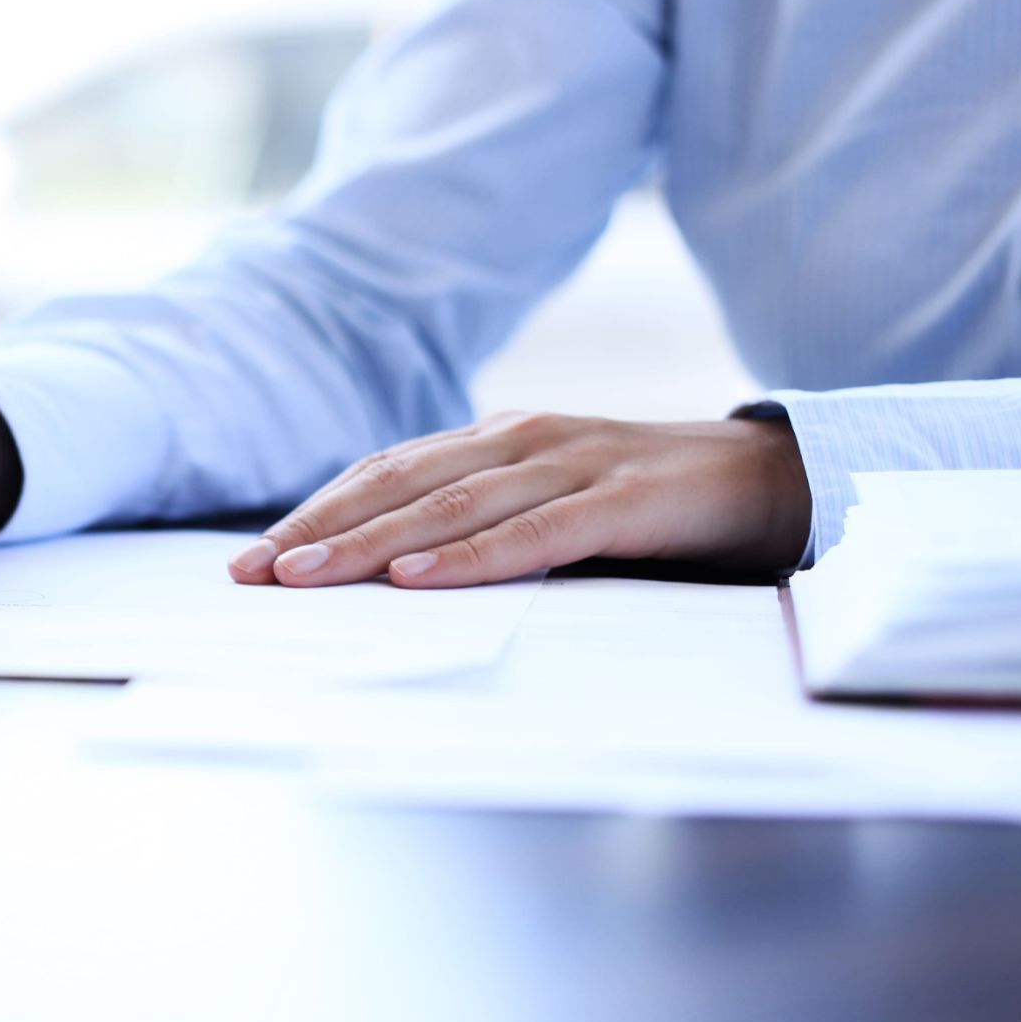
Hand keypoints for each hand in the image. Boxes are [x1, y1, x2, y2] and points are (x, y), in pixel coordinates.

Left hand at [227, 411, 810, 589]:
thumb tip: (386, 582)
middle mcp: (520, 439)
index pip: (382, 473)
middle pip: (398, 485)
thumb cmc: (642, 505)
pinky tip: (417, 579)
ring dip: (371, 544)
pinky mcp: (621, 499)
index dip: (314, 512)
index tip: (251, 559)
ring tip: (307, 576)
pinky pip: (534, 532)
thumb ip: (479, 526)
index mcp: (493, 439)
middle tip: (252, 573)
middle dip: (317, 530)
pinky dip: (471, 557)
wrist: (770, 479)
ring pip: (451, 505)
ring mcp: (570, 463)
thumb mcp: (546, 506)